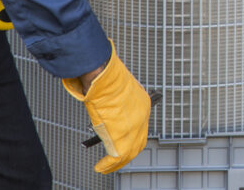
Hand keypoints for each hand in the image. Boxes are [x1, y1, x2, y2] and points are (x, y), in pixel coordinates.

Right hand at [62, 40, 150, 173]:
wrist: (101, 76)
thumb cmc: (104, 78)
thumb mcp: (115, 91)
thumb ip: (115, 103)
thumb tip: (104, 109)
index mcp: (143, 103)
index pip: (141, 125)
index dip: (131, 136)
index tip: (120, 141)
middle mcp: (142, 116)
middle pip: (138, 141)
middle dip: (128, 152)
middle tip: (115, 159)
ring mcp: (133, 128)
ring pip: (128, 152)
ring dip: (116, 162)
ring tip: (105, 166)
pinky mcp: (121, 137)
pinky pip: (117, 157)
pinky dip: (107, 165)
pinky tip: (100, 167)